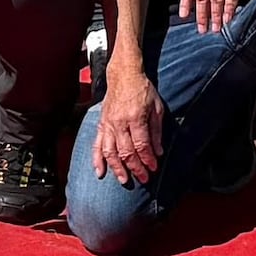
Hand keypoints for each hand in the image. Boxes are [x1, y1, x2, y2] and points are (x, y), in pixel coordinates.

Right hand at [97, 65, 163, 188]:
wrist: (124, 75)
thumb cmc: (143, 90)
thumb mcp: (157, 107)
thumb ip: (157, 131)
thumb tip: (158, 152)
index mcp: (136, 117)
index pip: (141, 145)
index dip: (148, 159)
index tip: (153, 168)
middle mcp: (120, 122)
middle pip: (126, 151)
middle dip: (136, 168)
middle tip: (144, 179)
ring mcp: (108, 124)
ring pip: (110, 151)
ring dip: (117, 168)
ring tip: (124, 180)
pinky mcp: (101, 124)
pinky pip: (97, 144)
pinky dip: (97, 160)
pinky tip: (100, 172)